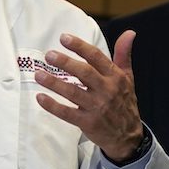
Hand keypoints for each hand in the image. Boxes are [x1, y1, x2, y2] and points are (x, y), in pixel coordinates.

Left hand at [34, 30, 142, 160]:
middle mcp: (107, 90)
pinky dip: (53, 106)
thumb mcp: (128, 77)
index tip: (64, 38)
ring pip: (73, 92)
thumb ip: (124, 54)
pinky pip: (67, 113)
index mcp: (115, 77)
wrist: (128, 136)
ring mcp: (97, 107)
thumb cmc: (124, 102)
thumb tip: (129, 32)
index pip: (96, 57)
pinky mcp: (88, 123)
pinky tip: (41, 98)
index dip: (80, 46)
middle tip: (49, 55)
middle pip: (84, 73)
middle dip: (66, 63)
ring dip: (54, 83)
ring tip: (39, 75)